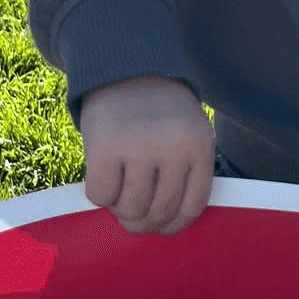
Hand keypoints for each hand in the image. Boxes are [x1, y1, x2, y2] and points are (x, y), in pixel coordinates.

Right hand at [79, 75, 215, 236]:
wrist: (125, 71)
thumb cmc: (158, 114)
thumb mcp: (186, 135)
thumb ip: (183, 173)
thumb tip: (166, 226)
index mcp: (198, 146)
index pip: (192, 206)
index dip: (174, 226)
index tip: (161, 227)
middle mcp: (172, 147)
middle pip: (159, 211)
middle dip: (143, 222)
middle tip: (132, 214)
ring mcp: (138, 146)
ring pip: (130, 208)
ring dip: (121, 209)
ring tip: (120, 192)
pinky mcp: (104, 147)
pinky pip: (101, 196)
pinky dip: (100, 195)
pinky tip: (104, 177)